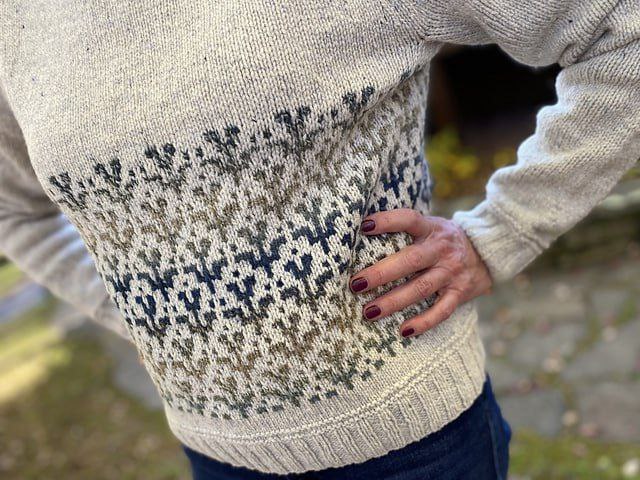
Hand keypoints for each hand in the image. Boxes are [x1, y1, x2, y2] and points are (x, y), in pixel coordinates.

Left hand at [349, 208, 492, 337]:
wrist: (487, 251)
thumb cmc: (442, 239)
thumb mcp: (430, 225)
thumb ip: (406, 229)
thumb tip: (362, 231)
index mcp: (431, 228)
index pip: (409, 220)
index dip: (388, 221)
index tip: (364, 226)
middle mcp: (442, 250)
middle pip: (410, 261)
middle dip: (381, 273)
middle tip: (356, 284)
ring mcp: (452, 272)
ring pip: (421, 289)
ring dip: (393, 302)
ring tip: (368, 312)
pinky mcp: (460, 293)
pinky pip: (441, 311)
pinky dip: (423, 322)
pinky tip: (403, 330)